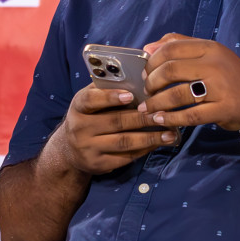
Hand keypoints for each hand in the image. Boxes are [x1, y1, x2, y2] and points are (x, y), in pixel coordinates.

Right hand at [53, 83, 176, 176]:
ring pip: (124, 142)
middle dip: (143, 118)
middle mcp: (79, 128)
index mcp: (78, 107)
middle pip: (115, 122)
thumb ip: (107, 88)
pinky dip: (144, 150)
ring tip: (169, 133)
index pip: (90, 100)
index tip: (130, 96)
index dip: (110, 97)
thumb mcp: (90, 101)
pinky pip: (125, 157)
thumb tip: (137, 75)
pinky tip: (158, 144)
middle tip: (164, 114)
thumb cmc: (88, 117)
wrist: (70, 150)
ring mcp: (88, 148)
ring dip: (150, 137)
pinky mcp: (98, 164)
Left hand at [136, 33, 239, 133]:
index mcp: (210, 48)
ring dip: (156, 103)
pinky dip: (170, 118)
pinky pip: (190, 115)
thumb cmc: (228, 76)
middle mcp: (215, 65)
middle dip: (151, 82)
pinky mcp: (224, 109)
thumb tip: (147, 48)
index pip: (170, 49)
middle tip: (147, 91)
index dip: (152, 62)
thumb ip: (179, 45)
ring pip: (176, 94)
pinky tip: (161, 119)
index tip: (146, 74)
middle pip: (170, 70)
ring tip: (148, 109)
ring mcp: (221, 87)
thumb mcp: (209, 54)